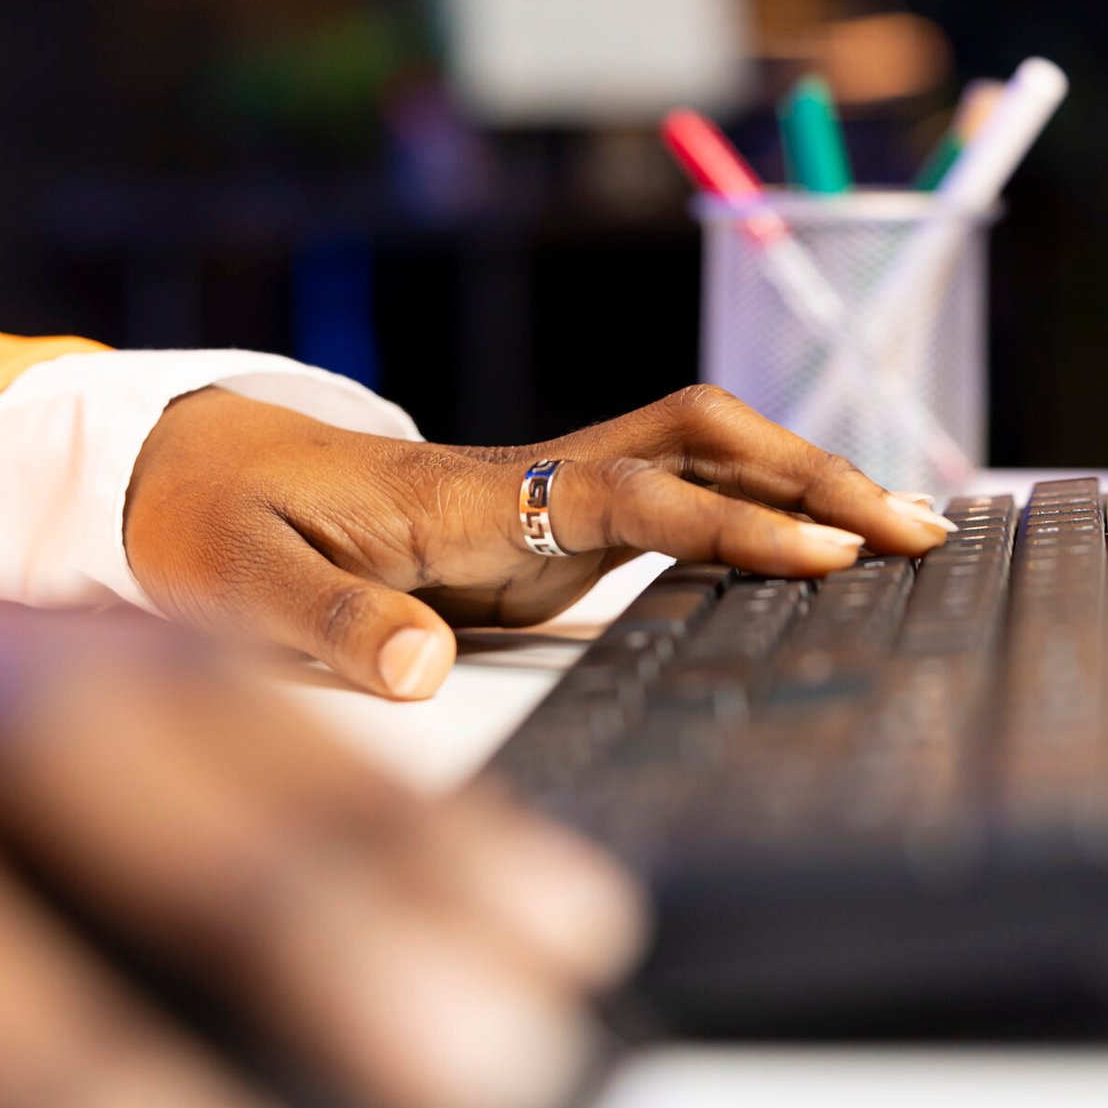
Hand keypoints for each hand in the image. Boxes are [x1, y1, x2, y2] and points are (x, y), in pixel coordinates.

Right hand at [0, 595, 642, 1107]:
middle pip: (78, 749)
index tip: (572, 931)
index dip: (395, 808)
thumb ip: (221, 812)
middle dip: (289, 903)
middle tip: (490, 1062)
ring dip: (94, 1075)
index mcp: (19, 648)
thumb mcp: (60, 744)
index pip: (224, 700)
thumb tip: (484, 943)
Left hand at [126, 382, 951, 699]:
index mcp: (468, 494)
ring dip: (801, 480)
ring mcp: (542, 497)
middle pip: (700, 439)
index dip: (732, 520)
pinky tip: (813, 553)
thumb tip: (419, 668)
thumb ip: (325, 617)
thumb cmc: (212, 515)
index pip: (634, 494)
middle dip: (814, 472)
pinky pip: (673, 501)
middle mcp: (527, 480)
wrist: (185, 466)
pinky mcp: (545, 525)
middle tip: (921, 527)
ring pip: (700, 456)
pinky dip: (755, 511)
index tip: (824, 554)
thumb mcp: (237, 576)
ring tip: (908, 530)